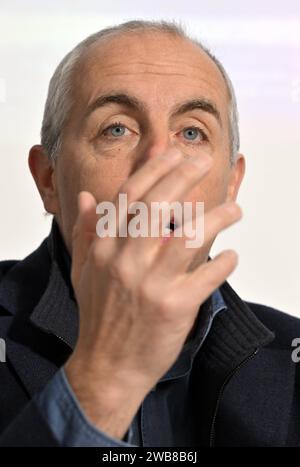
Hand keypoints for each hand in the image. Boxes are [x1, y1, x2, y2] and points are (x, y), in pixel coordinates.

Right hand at [65, 148, 241, 439]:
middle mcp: (125, 261)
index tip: (173, 151)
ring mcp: (150, 284)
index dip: (154, 168)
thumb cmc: (99, 316)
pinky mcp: (174, 307)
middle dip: (184, 176)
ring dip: (217, 217)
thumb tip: (87, 197)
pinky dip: (223, 263)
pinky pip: (206, 276)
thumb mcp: (83, 271)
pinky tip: (231, 255)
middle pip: (159, 206)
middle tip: (205, 161)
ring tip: (235, 209)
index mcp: (104, 248)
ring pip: (188, 236)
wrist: (108, 365)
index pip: (130, 196)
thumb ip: (86, 231)